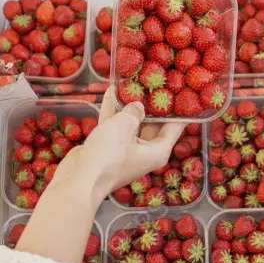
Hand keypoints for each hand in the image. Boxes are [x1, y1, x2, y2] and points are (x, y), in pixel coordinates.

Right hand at [64, 87, 185, 202]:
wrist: (80, 179)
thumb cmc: (109, 155)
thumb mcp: (124, 125)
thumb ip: (134, 111)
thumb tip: (138, 106)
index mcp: (158, 151)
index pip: (175, 128)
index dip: (179, 110)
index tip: (183, 94)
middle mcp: (145, 152)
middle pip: (154, 125)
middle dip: (152, 105)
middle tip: (155, 83)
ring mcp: (126, 151)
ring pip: (132, 124)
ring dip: (130, 106)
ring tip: (133, 84)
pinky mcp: (109, 149)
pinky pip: (115, 127)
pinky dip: (113, 111)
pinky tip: (111, 91)